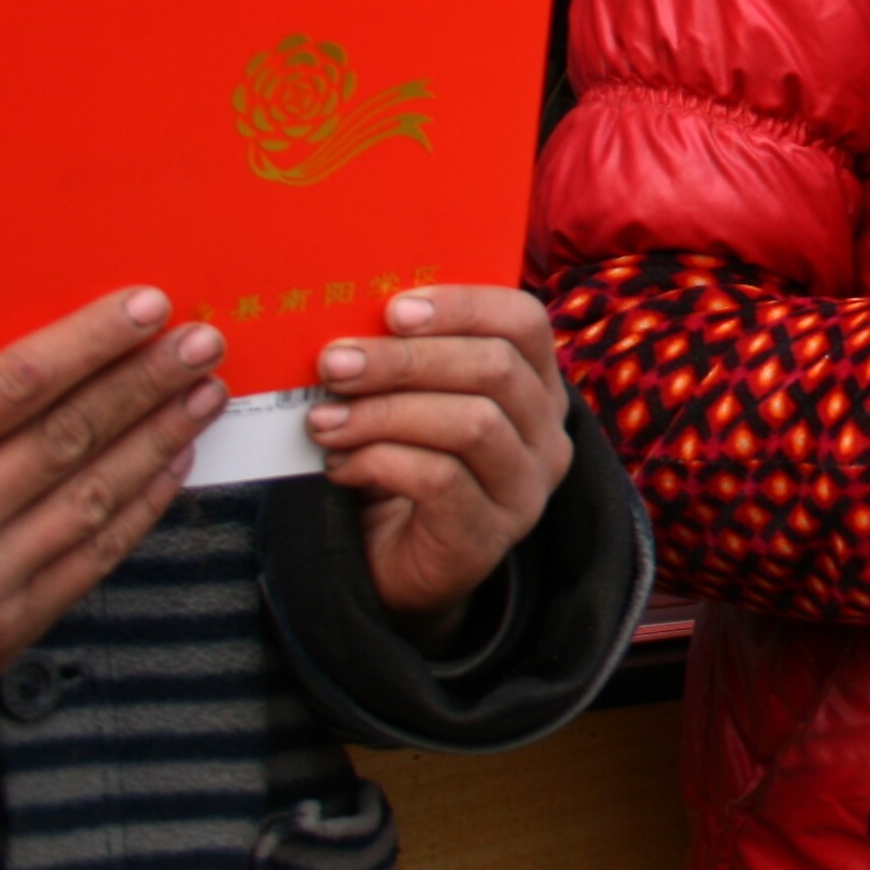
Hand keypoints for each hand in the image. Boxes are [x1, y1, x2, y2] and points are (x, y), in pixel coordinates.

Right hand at [0, 287, 227, 710]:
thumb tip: (58, 353)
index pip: (9, 387)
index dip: (88, 343)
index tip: (147, 307)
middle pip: (67, 436)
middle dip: (145, 381)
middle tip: (201, 342)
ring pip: (93, 494)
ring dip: (160, 436)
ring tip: (202, 393)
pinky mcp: (6, 631)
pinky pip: (94, 555)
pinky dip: (144, 502)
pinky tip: (174, 460)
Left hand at [308, 284, 576, 644]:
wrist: (392, 562)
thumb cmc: (398, 463)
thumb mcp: (410, 401)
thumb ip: (402, 358)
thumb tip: (349, 313)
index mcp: (535, 384)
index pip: (524, 322)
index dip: (462, 306)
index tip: (393, 310)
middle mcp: (546, 433)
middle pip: (494, 368)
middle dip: (405, 361)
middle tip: (334, 363)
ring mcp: (526, 488)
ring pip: (471, 423)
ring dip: (385, 413)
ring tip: (324, 420)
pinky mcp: (490, 536)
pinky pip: (441, 481)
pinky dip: (380, 462)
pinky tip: (340, 465)